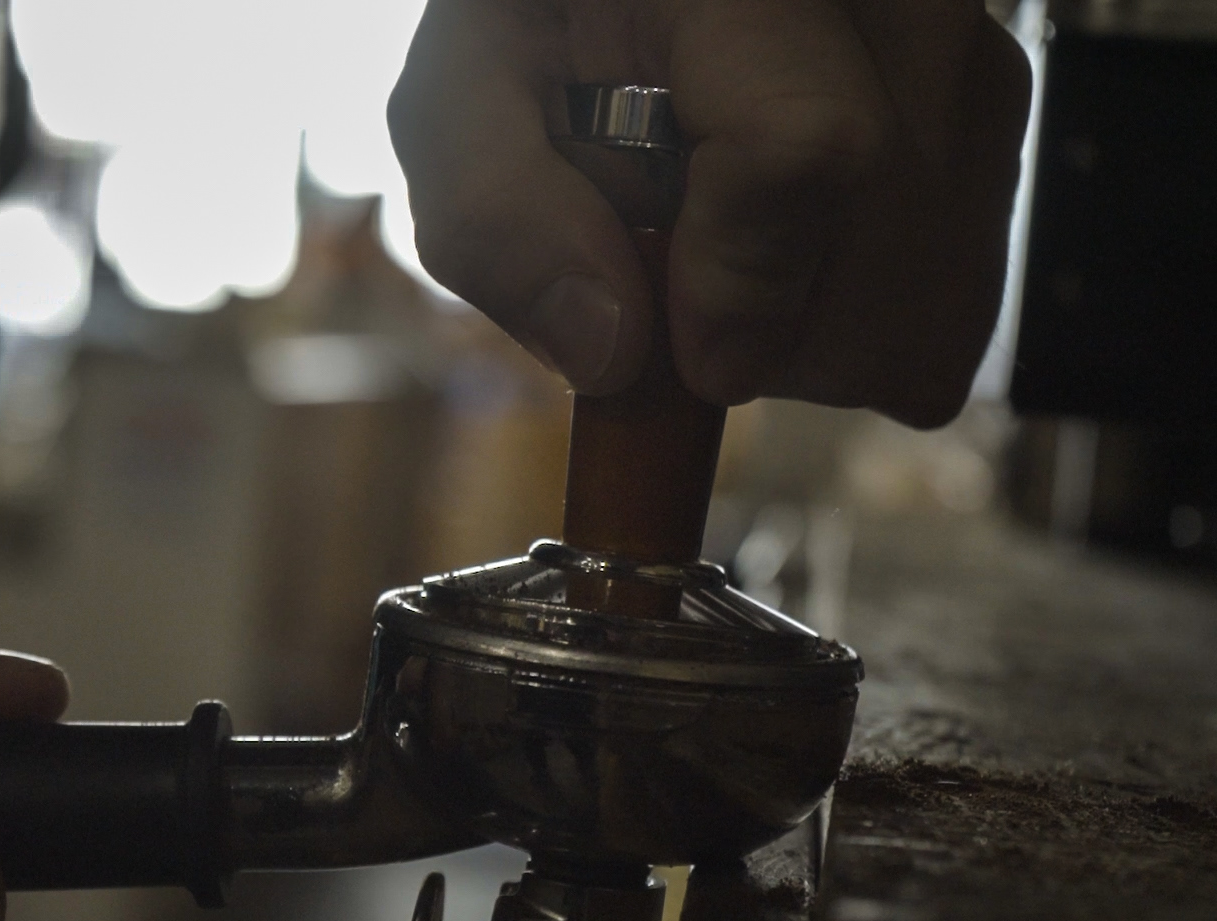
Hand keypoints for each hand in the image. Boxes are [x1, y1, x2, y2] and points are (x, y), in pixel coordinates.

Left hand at [388, 0, 1032, 426]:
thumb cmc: (544, 21)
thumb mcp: (462, 98)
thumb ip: (498, 215)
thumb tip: (612, 354)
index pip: (807, 152)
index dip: (735, 288)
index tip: (674, 343)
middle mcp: (894, 4)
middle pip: (886, 252)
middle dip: (758, 334)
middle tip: (673, 277)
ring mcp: (965, 58)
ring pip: (934, 303)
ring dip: (804, 338)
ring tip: (722, 250)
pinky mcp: (990, 122)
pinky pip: (955, 309)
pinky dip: (854, 325)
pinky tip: (783, 253)